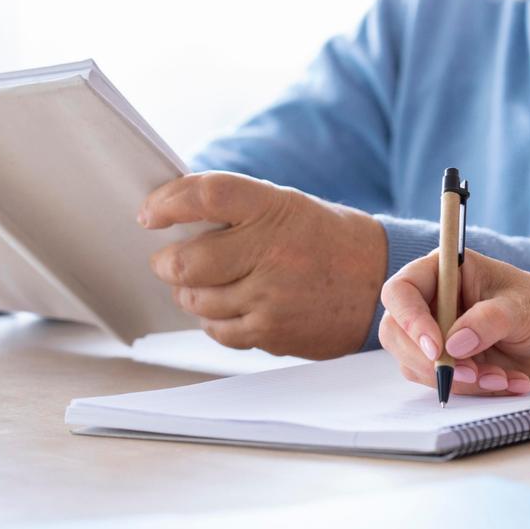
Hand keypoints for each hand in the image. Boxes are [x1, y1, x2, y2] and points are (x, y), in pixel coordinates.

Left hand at [140, 172, 386, 358]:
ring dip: (189, 292)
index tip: (149, 213)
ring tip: (205, 283)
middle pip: (187, 262)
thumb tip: (173, 218)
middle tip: (169, 259)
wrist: (379, 282)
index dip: (168, 202)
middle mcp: (272, 252)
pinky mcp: (272, 332)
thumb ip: (238, 210)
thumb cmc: (328, 240)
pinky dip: (212, 319)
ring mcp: (271, 297)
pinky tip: (229, 306)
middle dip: (167, 262)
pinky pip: (217, 330)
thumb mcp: (289, 207)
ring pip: (196, 301)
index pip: (206, 195)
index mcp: (275, 208)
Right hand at [379, 249, 529, 395]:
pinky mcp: (448, 361)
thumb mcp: (522, 310)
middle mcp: (434, 300)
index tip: (435, 347)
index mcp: (446, 270)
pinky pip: (441, 382)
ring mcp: (437, 333)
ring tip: (500, 377)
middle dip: (430, 360)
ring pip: (416, 363)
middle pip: (397, 332)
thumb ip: (487, 322)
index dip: (410, 319)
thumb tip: (452, 344)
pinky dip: (471, 389)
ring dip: (456, 379)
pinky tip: (506, 381)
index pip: (402, 291)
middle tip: (468, 373)